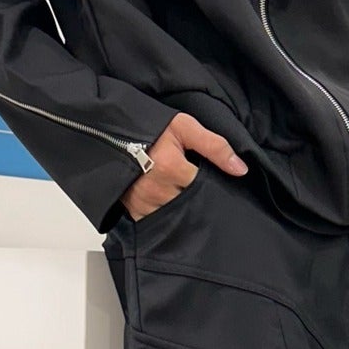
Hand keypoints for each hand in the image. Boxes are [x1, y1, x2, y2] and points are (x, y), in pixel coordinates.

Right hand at [122, 112, 247, 218]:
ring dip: (182, 208)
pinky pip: (158, 221)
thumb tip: (241, 170)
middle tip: (199, 189)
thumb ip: (214, 146)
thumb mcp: (183, 127)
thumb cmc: (148, 127)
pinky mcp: (133, 212)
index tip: (212, 180)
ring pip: (176, 215)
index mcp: (171, 167)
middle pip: (191, 204)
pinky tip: (169, 205)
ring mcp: (143, 203)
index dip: (211, 184)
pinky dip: (166, 215)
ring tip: (182, 194)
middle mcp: (156, 189)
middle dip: (198, 198)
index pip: (204, 186)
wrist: (107, 132)